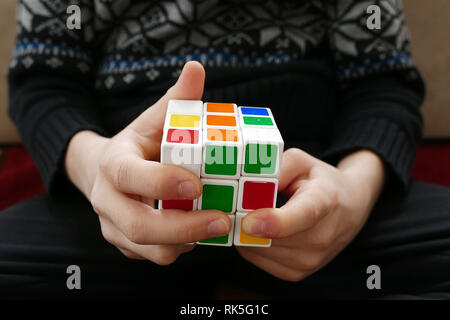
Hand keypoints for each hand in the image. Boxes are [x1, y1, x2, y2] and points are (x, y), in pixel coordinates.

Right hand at [65, 62, 231, 264]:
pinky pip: (152, 256)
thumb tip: (197, 68)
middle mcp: (106, 199)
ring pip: (147, 248)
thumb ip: (175, 100)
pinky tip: (198, 234)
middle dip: (184, 227)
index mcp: (113, 163)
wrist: (106, 171)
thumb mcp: (153, 120)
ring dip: (186, 242)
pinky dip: (179, 249)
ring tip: (216, 226)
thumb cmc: (138, 144)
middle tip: (222, 220)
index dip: (161, 183)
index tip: (197, 184)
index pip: (129, 176)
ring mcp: (112, 226)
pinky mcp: (123, 243)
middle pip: (138, 225)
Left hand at [236, 148, 384, 280]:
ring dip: (246, 234)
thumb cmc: (319, 182)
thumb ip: (275, 169)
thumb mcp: (300, 162)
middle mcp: (322, 236)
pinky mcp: (298, 273)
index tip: (249, 222)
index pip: (302, 216)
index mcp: (324, 201)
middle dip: (245, 223)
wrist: (349, 209)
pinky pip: (259, 260)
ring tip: (253, 214)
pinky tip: (257, 230)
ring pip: (260, 250)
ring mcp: (312, 259)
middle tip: (238, 204)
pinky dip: (250, 245)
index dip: (274, 222)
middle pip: (273, 238)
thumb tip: (250, 186)